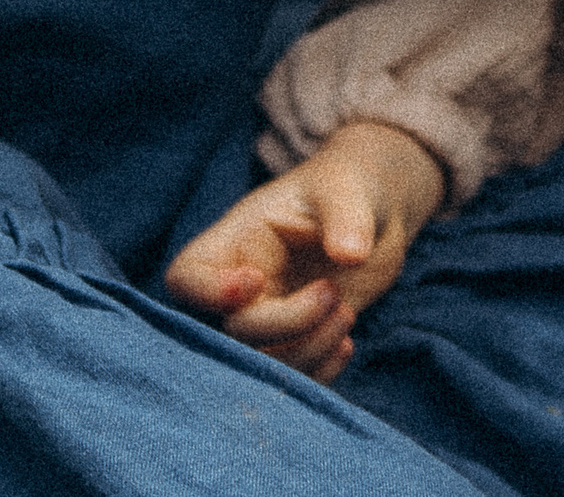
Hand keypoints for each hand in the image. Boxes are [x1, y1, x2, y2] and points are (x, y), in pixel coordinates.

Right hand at [165, 120, 447, 381]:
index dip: (208, 293)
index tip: (255, 281)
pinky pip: (294, 376)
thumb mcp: (347, 189)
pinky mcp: (299, 341)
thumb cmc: (348, 187)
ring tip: (346, 313)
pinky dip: (321, 372)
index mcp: (236, 241)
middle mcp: (244, 287)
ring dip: (307, 351)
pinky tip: (347, 344)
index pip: (187, 278)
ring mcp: (270, 318)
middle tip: (333, 292)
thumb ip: (346, 217)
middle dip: (286, 324)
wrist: (376, 211)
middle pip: (234, 332)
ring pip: (264, 363)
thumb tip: (350, 256)